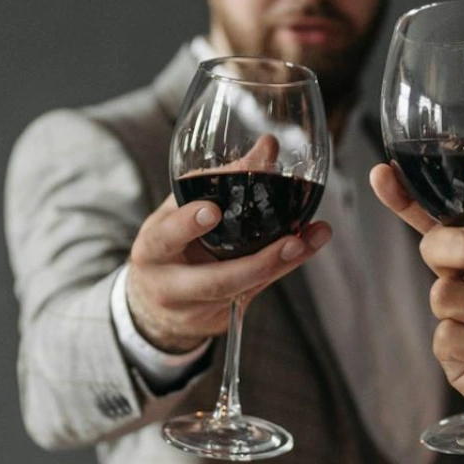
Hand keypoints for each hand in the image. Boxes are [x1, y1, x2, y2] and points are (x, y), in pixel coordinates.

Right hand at [123, 144, 332, 352]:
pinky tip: (307, 246)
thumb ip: (214, 181)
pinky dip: (283, 267)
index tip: (212, 211)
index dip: (187, 225)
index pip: (166, 238)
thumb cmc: (167, 246)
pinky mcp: (223, 316)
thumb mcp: (175, 212)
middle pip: (217, 281)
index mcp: (152, 251)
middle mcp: (172, 286)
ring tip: (310, 239)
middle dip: (257, 263)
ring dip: (283, 264)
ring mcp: (200, 307)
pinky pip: (257, 291)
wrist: (154, 305)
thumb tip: (266, 147)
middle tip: (291, 241)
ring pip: (245, 289)